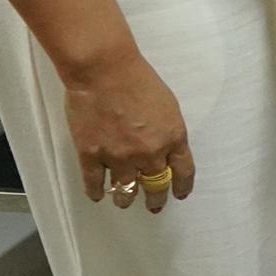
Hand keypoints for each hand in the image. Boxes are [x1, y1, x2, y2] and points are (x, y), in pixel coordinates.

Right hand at [61, 45, 193, 214]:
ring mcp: (119, 157)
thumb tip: (165, 147)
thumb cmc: (137, 78)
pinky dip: (96, 191)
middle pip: (156, 186)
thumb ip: (168, 129)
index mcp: (172, 138)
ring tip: (124, 201)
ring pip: (125, 191)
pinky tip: (98, 194)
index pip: (183, 172)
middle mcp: (148, 153)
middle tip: (153, 205)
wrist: (104, 70)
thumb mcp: (168, 105)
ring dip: (126, 199)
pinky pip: (94, 183)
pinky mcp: (91, 155)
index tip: (179, 194)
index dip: (182, 186)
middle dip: (156, 198)